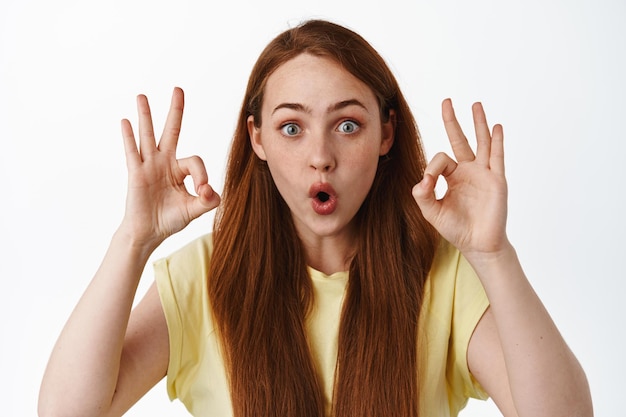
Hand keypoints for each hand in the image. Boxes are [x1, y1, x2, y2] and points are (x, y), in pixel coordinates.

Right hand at [119, 87, 219, 249]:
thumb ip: (208, 201)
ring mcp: (149, 166)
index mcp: (179, 169)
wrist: (148, 233)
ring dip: (146, 116)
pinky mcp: (136, 174)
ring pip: (148, 136)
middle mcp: (164, 162)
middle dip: (175, 111)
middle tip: (178, 89)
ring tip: (142, 96)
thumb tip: (210, 190)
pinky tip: (125, 121)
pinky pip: (132, 152)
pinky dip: (129, 137)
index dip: (202, 175)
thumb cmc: (170, 219)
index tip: (203, 191)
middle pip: (171, 131)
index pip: (195, 162)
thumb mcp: (194, 210)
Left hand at [412, 99, 508, 259]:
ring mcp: (484, 173)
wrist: (478, 244)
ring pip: (480, 142)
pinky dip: (496, 141)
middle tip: (446, 101)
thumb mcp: (432, 212)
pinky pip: (497, 156)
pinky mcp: (496, 180)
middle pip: (459, 139)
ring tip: (475, 104)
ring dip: (478, 123)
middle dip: (452, 120)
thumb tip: (421, 179)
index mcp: (452, 177)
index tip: (429, 183)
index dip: (432, 167)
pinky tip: (496, 127)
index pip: (441, 158)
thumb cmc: (456, 228)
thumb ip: (423, 195)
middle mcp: (468, 171)